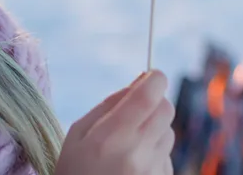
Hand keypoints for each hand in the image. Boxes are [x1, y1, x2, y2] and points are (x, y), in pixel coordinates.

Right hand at [56, 70, 174, 174]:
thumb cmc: (73, 171)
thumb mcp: (77, 134)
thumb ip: (109, 104)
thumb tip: (140, 81)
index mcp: (112, 137)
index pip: (150, 95)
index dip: (155, 79)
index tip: (151, 77)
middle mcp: (137, 154)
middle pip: (166, 109)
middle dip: (155, 103)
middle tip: (136, 111)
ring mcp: (153, 172)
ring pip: (168, 133)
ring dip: (154, 131)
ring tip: (128, 146)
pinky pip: (167, 157)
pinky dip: (155, 154)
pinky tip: (133, 167)